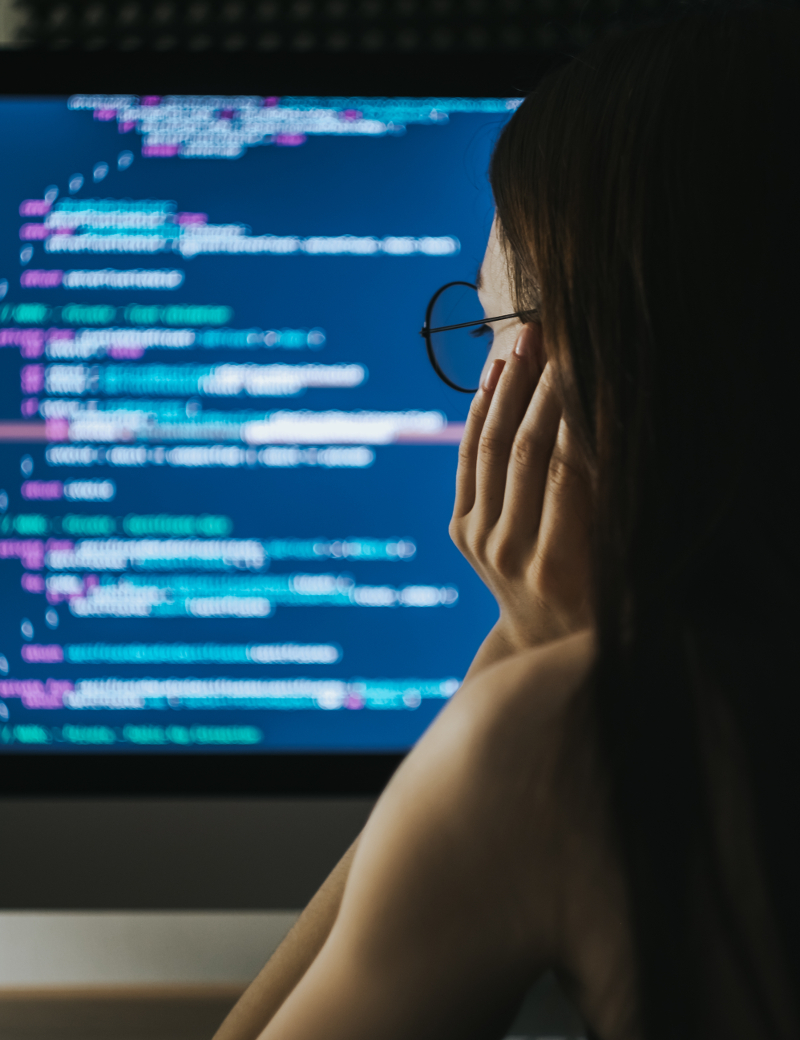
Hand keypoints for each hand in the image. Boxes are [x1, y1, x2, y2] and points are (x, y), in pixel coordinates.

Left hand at [450, 323, 592, 658]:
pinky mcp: (459, 528)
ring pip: (490, 448)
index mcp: (557, 565)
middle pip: (524, 451)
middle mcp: (508, 551)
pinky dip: (479, 413)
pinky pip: (468, 458)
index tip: (587, 359)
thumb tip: (617, 427)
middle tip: (556, 332)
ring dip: (507, 388)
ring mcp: (476, 539)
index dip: (574, 410)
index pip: (565, 470)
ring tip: (525, 338)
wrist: (540, 638)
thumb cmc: (600, 597)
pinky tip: (494, 373)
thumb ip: (611, 505)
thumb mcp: (618, 562)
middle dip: (541, 386)